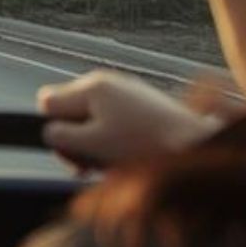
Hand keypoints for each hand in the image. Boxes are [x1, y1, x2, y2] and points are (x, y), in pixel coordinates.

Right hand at [36, 70, 224, 170]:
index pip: (47, 102)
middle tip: (92, 164)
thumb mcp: (91, 145)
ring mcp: (127, 91)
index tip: (73, 150)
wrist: (198, 144)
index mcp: (91, 88)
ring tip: (114, 162)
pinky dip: (115, 139)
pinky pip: (113, 120)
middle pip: (69, 111)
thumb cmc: (144, 145)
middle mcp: (107, 82)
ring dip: (95, 143)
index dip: (53, 130)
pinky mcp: (143, 104)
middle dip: (75, 139)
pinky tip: (130, 155)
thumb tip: (50, 131)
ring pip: (92, 118)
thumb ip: (60, 136)